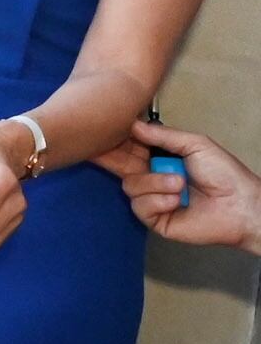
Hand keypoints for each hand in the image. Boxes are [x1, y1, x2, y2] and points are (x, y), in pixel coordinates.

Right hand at [97, 120, 260, 251]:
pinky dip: (158, 201)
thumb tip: (133, 125)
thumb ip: (163, 135)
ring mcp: (153, 198)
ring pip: (130, 186)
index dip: (115, 141)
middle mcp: (152, 177)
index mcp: (160, 158)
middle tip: (105, 151)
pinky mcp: (155, 219)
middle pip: (119, 166)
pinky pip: (140, 207)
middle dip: (114, 158)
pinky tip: (176, 201)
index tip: (104, 133)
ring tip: (179, 184)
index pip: (130, 147)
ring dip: (154, 183)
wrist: (240, 204)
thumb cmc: (224, 173)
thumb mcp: (196, 144)